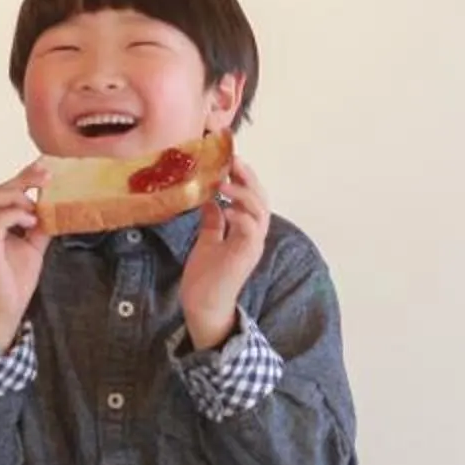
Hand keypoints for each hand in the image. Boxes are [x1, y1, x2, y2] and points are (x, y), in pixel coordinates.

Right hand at [0, 160, 50, 352]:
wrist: (4, 310)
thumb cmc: (13, 280)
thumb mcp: (33, 246)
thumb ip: (39, 226)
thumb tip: (54, 208)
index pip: (3, 191)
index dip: (22, 176)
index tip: (44, 166)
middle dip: (22, 179)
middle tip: (47, 176)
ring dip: (16, 195)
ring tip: (35, 206)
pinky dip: (14, 214)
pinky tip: (30, 221)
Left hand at [179, 156, 269, 352]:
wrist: (203, 306)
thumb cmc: (206, 277)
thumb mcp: (207, 241)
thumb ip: (212, 221)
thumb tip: (210, 199)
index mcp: (246, 231)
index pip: (252, 197)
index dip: (245, 178)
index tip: (231, 159)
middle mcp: (254, 236)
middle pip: (261, 200)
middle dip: (249, 178)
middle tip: (233, 161)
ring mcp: (252, 246)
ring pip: (260, 212)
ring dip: (243, 194)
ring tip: (223, 183)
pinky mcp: (245, 256)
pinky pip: (251, 230)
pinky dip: (240, 216)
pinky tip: (225, 207)